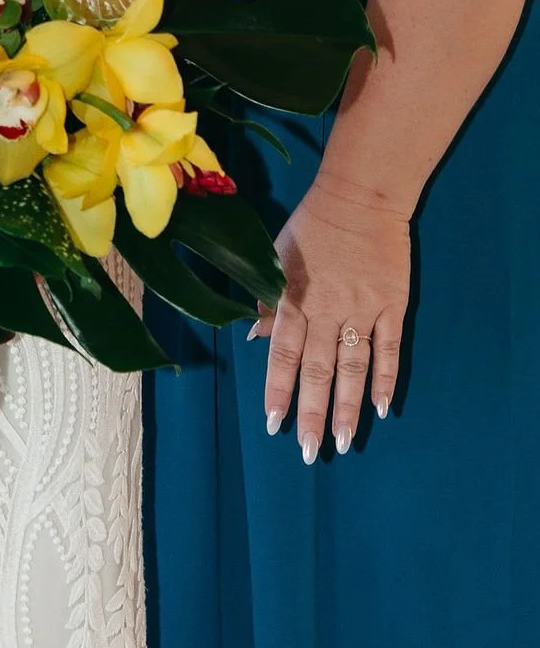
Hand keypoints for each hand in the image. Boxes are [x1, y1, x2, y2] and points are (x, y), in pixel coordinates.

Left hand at [252, 170, 411, 458]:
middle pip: (317, 370)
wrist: (363, 196)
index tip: (274, 425)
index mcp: (294, 299)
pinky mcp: (392, 307)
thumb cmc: (313, 225)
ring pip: (353, 367)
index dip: (278, 390)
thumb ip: (268, 299)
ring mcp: (362, 311)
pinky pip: (388, 350)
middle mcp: (327, 310)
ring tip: (343, 442)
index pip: (283, 354)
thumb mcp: (278, 257)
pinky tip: (382, 409)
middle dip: (311, 412)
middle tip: (308, 451)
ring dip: (348, 407)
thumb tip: (255, 336)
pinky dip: (385, 380)